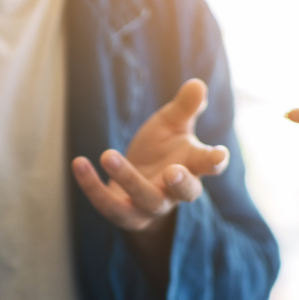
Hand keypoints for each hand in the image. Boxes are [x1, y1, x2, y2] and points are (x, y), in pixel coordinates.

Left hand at [71, 79, 229, 233]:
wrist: (135, 183)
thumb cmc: (161, 150)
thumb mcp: (172, 124)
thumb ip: (185, 107)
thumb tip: (197, 84)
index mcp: (192, 166)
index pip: (209, 165)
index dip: (215, 161)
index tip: (220, 156)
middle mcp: (175, 191)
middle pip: (185, 193)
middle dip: (180, 184)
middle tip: (172, 171)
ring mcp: (150, 206)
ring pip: (145, 199)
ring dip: (127, 179)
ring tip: (108, 154)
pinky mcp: (124, 214)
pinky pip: (108, 205)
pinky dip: (92, 186)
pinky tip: (78, 163)